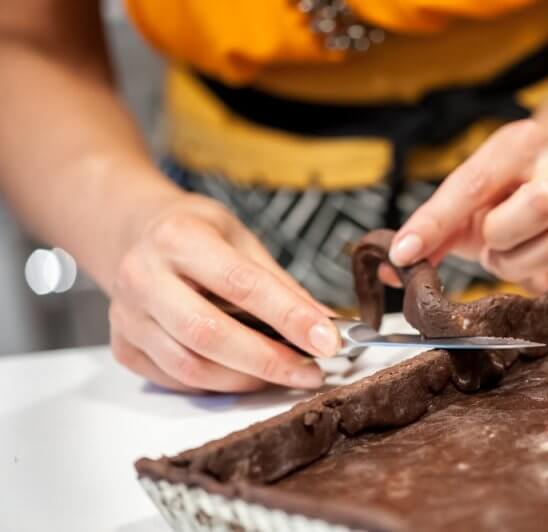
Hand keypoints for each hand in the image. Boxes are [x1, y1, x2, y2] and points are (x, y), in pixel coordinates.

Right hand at [108, 193, 338, 392]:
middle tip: (311, 372)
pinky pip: (177, 379)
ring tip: (286, 375)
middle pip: (210, 334)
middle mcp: (143, 276)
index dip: (290, 317)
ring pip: (192, 367)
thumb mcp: (242, 241)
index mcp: (179, 238)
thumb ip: (282, 286)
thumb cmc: (197, 235)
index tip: (328, 340)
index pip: (242, 284)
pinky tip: (247, 375)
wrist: (137, 234)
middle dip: (269, 360)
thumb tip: (327, 327)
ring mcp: (127, 316)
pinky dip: (219, 384)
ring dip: (247, 380)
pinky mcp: (124, 347)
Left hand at [389, 119, 547, 293]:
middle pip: (540, 204)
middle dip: (501, 235)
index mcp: (520, 145)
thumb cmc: (502, 193)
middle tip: (489, 243)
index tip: (405, 253)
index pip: (473, 183)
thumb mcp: (465, 198)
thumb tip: (393, 268)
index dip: (435, 223)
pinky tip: (541, 291)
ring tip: (507, 257)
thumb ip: (431, 229)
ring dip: (520, 264)